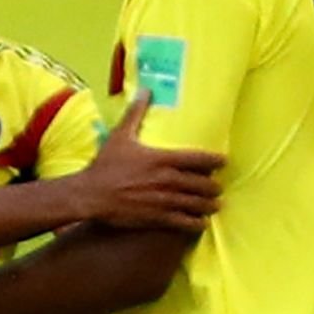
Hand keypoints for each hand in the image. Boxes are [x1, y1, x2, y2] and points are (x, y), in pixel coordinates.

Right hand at [77, 95, 222, 232]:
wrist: (91, 195)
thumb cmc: (106, 165)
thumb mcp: (120, 136)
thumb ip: (136, 113)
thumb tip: (145, 90)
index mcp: (163, 159)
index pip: (200, 159)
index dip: (216, 160)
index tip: (223, 161)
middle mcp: (168, 180)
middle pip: (204, 184)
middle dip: (214, 186)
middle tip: (217, 187)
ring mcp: (165, 201)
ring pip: (198, 204)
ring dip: (210, 205)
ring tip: (215, 204)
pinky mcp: (158, 218)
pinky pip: (185, 222)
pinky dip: (196, 223)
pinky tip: (201, 223)